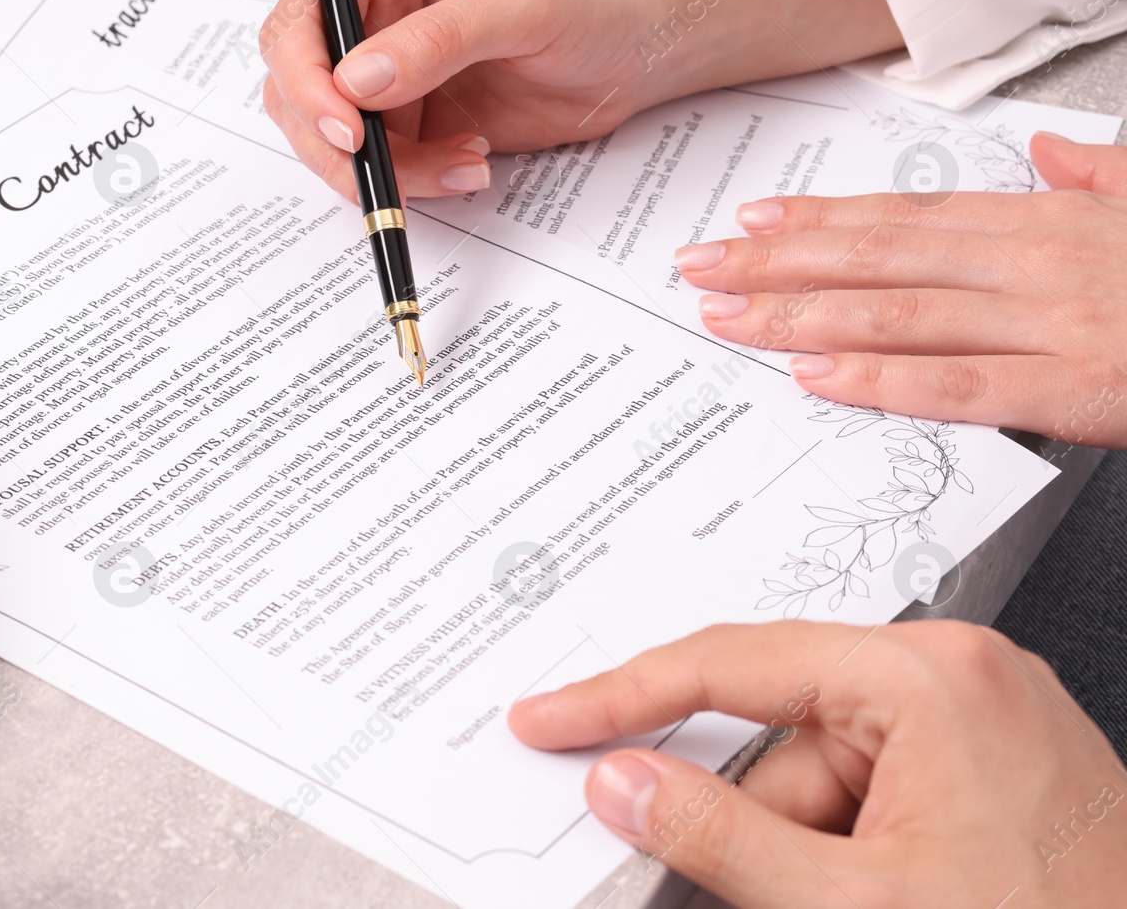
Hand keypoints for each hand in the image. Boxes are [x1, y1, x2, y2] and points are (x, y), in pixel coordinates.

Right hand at [261, 0, 900, 199]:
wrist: (642, 44)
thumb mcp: (519, 4)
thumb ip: (436, 40)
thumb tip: (359, 81)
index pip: (300, 19)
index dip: (307, 79)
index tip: (348, 126)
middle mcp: (365, 14)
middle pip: (297, 89)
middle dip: (338, 142)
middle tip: (387, 172)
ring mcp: (383, 73)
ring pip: (332, 140)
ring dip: (387, 170)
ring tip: (463, 165)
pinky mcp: (409, 122)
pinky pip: (381, 168)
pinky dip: (414, 183)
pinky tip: (470, 168)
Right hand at [509, 620, 1126, 907]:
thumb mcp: (854, 904)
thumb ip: (720, 838)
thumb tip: (627, 783)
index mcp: (926, 676)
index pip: (731, 666)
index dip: (623, 699)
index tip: (556, 720)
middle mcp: (958, 674)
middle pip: (784, 735)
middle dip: (761, 828)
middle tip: (771, 893)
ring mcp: (982, 716)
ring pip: (828, 774)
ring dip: (814, 855)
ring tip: (860, 902)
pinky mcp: (994, 762)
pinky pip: (877, 788)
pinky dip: (855, 851)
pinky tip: (885, 892)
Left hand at [678, 133, 1126, 445]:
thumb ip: (1101, 178)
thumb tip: (1044, 151)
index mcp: (1049, 221)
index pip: (909, 217)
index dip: (824, 219)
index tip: (752, 221)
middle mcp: (1037, 261)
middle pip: (882, 257)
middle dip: (779, 263)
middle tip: (697, 267)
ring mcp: (1055, 322)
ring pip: (900, 313)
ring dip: (799, 314)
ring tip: (725, 318)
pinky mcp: (1080, 386)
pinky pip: (959, 384)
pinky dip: (878, 377)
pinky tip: (811, 374)